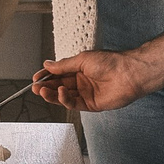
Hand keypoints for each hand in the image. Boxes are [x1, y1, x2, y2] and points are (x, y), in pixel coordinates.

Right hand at [35, 50, 151, 112]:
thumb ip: (63, 65)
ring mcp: (86, 93)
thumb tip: (48, 65)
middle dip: (46, 86)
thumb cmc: (111, 62)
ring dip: (52, 94)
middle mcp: (82, 82)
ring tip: (41, 91)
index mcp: (80, 69)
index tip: (36, 77)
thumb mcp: (82, 59)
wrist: (128, 73)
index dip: (46, 76)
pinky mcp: (91, 104)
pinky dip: (64, 99)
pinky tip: (60, 92)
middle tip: (35, 87)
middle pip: (59, 86)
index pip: (58, 74)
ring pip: (64, 96)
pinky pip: (73, 103)